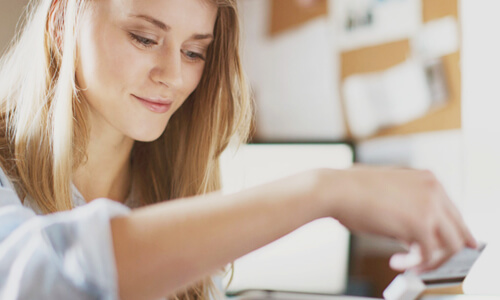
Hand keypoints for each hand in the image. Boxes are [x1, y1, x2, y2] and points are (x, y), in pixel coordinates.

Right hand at [313, 167, 476, 271]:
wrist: (336, 189)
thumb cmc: (352, 190)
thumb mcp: (389, 195)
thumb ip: (409, 211)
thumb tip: (414, 236)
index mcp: (427, 179)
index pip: (452, 212)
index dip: (451, 233)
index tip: (449, 248)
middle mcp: (434, 190)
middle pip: (458, 229)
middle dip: (446, 251)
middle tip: (427, 263)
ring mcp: (430, 206)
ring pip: (451, 245)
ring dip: (430, 260)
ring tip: (406, 263)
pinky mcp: (421, 224)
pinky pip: (429, 254)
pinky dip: (413, 264)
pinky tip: (395, 262)